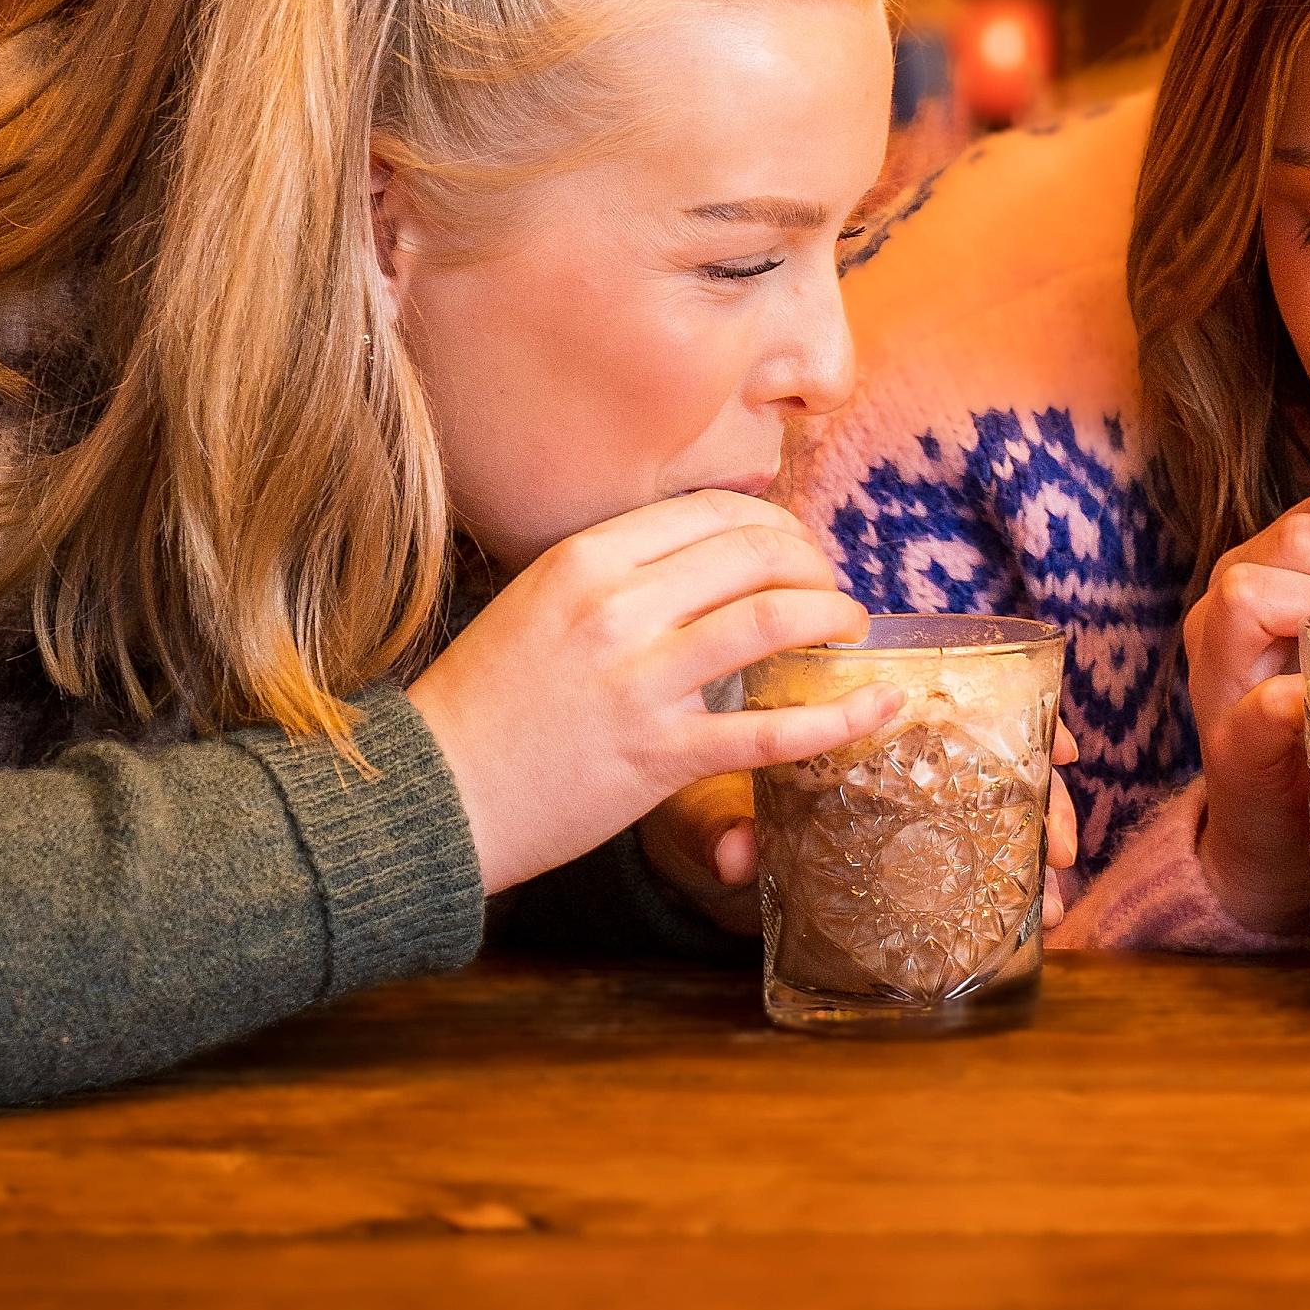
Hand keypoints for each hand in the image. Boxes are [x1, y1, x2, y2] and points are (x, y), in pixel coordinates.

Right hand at [409, 490, 902, 897]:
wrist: (429, 797)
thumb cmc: (486, 702)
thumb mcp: (538, 603)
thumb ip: (618, 573)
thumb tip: (706, 554)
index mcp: (585, 559)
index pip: (714, 512)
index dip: (776, 525)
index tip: (797, 550)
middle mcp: (616, 607)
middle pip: (755, 553)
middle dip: (814, 565)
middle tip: (832, 591)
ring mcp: (640, 680)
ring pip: (773, 619)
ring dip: (833, 617)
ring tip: (851, 629)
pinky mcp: (660, 754)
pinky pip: (774, 730)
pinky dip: (843, 717)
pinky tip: (881, 706)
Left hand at [638, 719, 1086, 939]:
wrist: (674, 818)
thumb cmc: (692, 784)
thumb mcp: (699, 798)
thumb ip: (717, 821)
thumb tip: (732, 855)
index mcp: (864, 708)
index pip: (965, 697)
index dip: (1027, 720)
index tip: (1062, 752)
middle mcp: (898, 751)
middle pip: (999, 760)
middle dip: (1044, 803)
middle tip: (1064, 848)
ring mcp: (905, 800)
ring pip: (995, 809)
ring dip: (1032, 850)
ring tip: (1053, 902)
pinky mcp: (900, 846)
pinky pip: (967, 854)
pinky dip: (1005, 879)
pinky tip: (1033, 918)